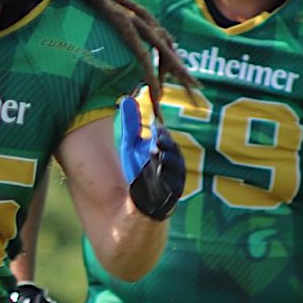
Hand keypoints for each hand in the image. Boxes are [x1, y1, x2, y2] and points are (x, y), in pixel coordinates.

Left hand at [115, 96, 184, 219]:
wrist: (141, 202)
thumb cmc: (138, 170)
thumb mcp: (130, 146)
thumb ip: (130, 125)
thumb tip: (127, 100)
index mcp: (166, 148)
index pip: (165, 138)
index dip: (161, 134)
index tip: (154, 128)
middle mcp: (174, 162)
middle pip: (172, 151)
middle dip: (165, 145)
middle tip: (156, 140)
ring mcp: (175, 179)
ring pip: (174, 167)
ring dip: (165, 160)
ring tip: (156, 154)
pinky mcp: (173, 194)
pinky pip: (172, 185)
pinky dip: (165, 178)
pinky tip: (157, 172)